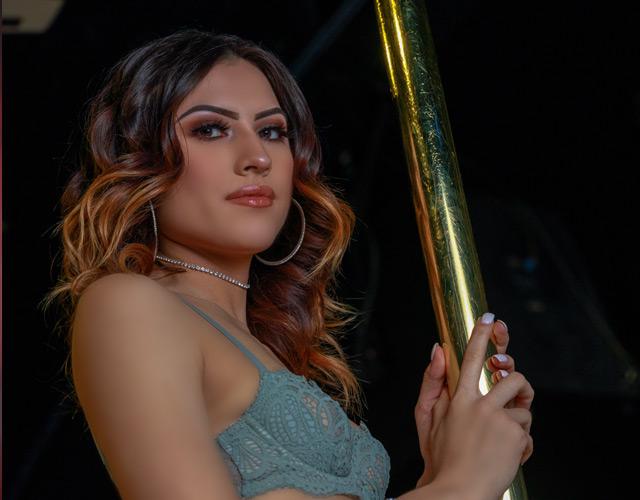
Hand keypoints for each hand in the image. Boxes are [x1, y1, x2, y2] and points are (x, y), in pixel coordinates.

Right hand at [414, 316, 529, 486]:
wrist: (458, 491)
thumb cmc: (441, 456)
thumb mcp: (425, 417)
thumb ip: (432, 381)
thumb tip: (437, 349)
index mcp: (457, 398)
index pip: (470, 358)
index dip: (480, 336)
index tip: (488, 318)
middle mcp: (480, 405)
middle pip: (511, 376)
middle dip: (517, 382)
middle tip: (512, 394)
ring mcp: (499, 420)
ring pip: (524, 404)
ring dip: (519, 418)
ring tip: (504, 436)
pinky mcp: (516, 436)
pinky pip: (527, 430)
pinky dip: (521, 444)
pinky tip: (505, 455)